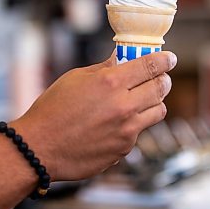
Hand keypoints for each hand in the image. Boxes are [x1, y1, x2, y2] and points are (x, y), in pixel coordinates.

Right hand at [11, 50, 176, 181]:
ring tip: (143, 99)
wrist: (39, 148)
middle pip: (161, 88)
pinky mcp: (123, 149)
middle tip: (161, 77)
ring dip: (155, 102)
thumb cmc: (52, 109)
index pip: (150, 66)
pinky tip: (119, 121)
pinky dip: (135, 123)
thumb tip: (120, 59)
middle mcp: (123, 106)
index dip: (165, 60)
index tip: (170, 58)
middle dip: (164, 79)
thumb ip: (103, 68)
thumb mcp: (75, 78)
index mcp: (111, 82)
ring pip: (158, 112)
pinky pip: (139, 131)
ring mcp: (126, 130)